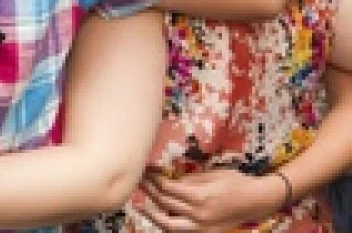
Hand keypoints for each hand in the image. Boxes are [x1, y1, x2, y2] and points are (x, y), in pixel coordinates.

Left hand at [136, 169, 284, 231]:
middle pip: (164, 203)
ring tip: (141, 205)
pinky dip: (166, 226)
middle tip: (139, 181)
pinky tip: (158, 216)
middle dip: (148, 191)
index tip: (145, 170)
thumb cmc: (236, 182)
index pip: (167, 188)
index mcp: (200, 196)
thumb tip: (167, 178)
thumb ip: (188, 179)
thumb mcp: (211, 174)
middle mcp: (199, 214)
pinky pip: (180, 232)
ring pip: (167, 224)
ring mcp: (202, 228)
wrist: (257, 201)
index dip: (153, 178)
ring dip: (151, 214)